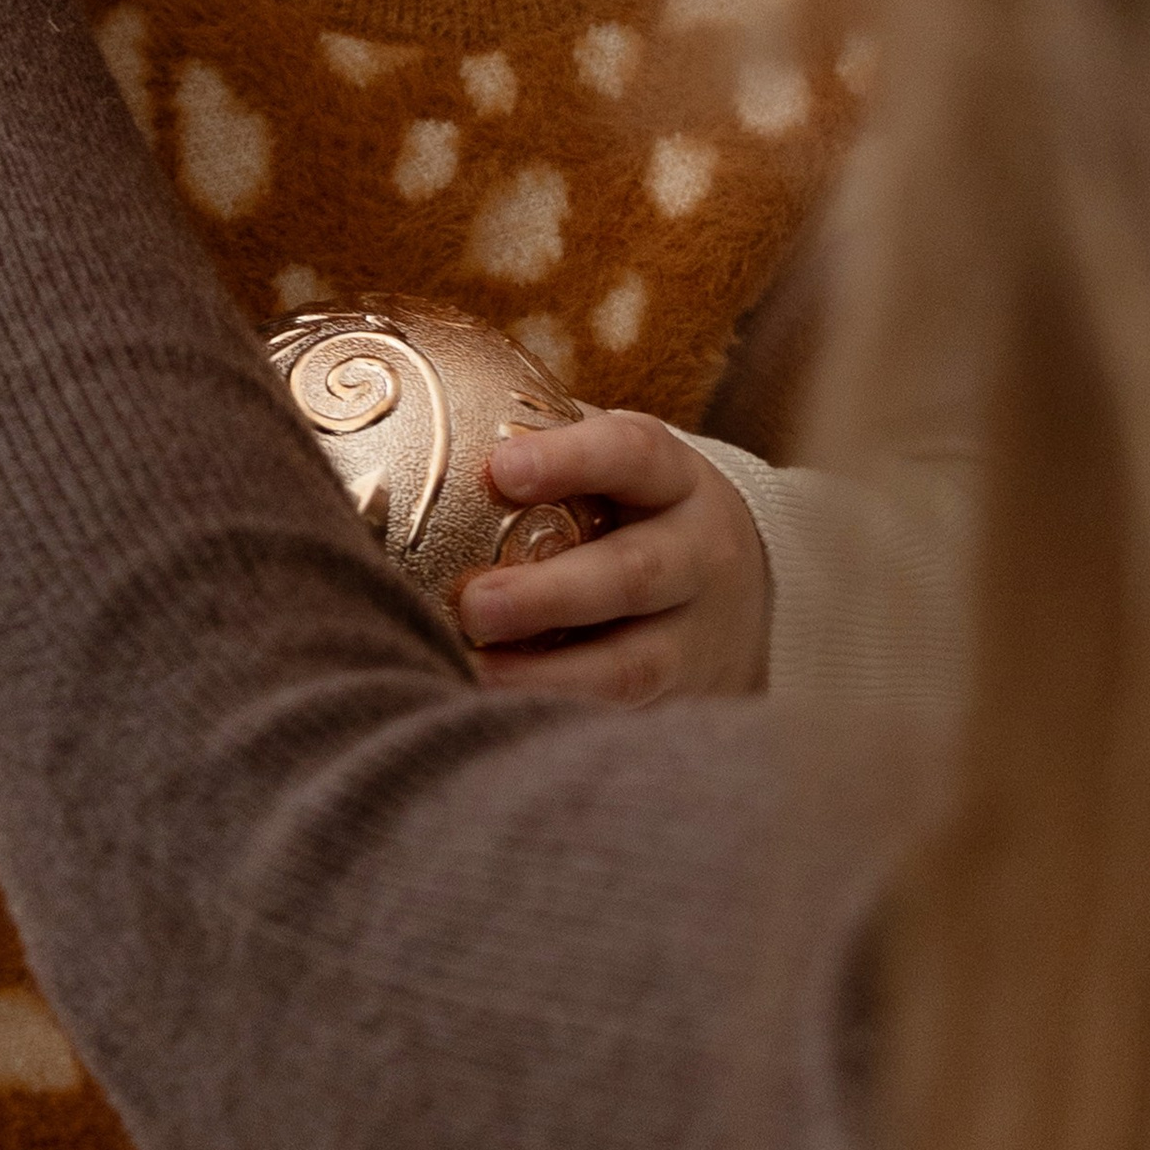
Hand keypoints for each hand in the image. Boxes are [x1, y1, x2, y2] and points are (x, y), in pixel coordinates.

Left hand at [456, 412, 770, 701]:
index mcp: (673, 479)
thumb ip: (540, 444)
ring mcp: (697, 638)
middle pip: (633, 573)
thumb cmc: (633, 513)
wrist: (739, 596)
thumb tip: (411, 426)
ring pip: (632, 665)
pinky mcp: (685, 703)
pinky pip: (625, 720)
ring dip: (548, 676)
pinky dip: (561, 721)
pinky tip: (498, 724)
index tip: (500, 468)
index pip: (631, 453)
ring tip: (473, 674)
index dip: (570, 459)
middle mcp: (698, 556)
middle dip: (550, 593)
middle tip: (473, 604)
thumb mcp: (614, 468)